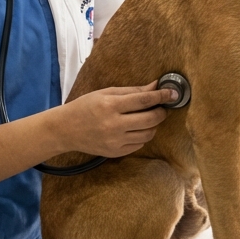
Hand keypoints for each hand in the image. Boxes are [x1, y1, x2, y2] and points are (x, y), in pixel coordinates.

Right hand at [56, 81, 173, 157]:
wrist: (66, 129)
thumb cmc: (86, 106)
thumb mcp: (106, 93)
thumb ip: (132, 91)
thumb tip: (155, 86)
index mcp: (110, 105)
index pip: (144, 100)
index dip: (161, 96)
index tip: (173, 93)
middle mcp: (114, 124)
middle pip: (150, 119)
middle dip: (161, 112)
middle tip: (162, 106)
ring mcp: (115, 141)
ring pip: (148, 134)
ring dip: (153, 125)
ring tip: (148, 117)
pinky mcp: (116, 152)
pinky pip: (139, 144)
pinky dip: (142, 135)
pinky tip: (136, 128)